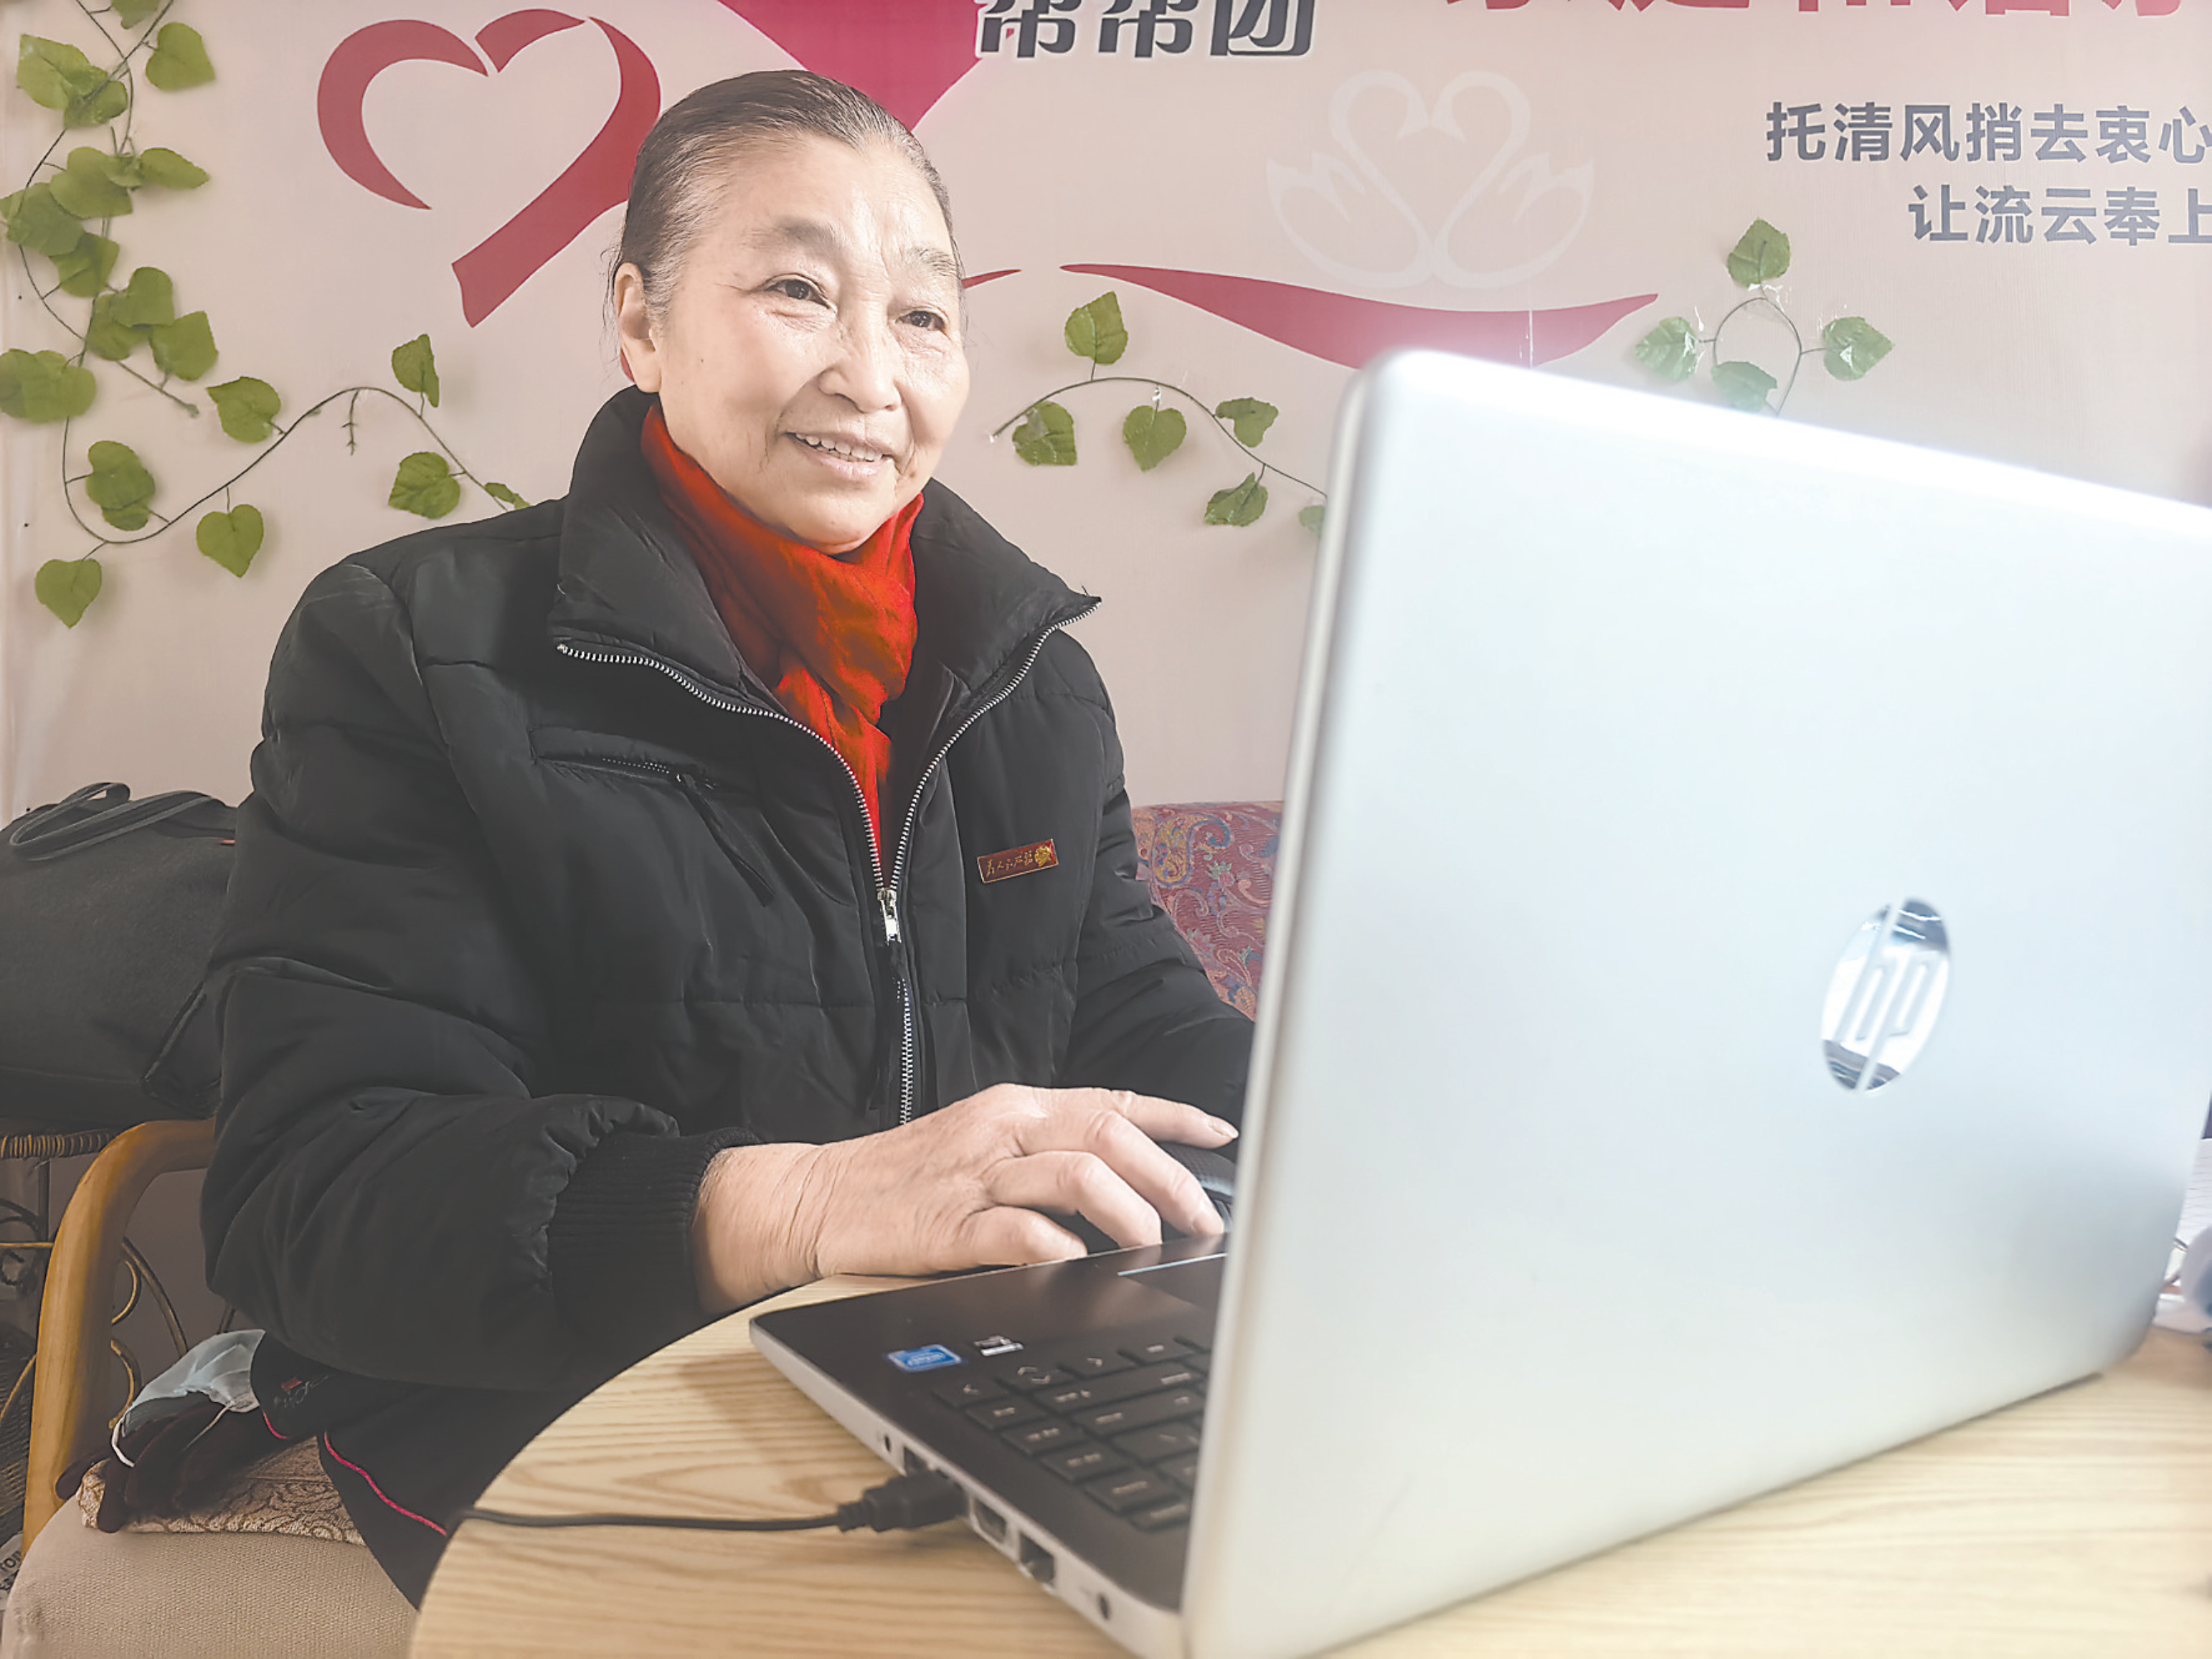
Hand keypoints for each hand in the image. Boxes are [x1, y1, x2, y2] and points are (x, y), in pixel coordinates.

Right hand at [691, 1085, 1236, 1313]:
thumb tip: (1128, 1180)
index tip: (1223, 1137)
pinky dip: (1058, 1246)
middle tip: (1206, 1221)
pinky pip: (1016, 1230)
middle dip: (1169, 1179)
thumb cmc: (906, 1179)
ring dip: (1128, 1211)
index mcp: (1018, 1107)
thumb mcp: (983, 1145)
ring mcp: (976, 1174)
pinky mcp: (947, 1223)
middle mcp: (1004, 1129)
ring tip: (1156, 1246)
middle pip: (1109, 1137)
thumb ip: (1047, 1153)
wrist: (818, 1197)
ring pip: (1076, 1174)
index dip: (1176, 1119)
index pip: (1114, 1101)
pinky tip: (1081, 1264)